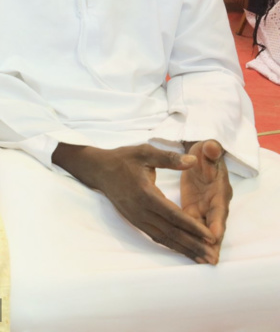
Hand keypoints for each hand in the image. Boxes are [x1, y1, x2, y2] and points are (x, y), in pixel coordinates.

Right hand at [54, 143, 217, 262]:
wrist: (99, 170)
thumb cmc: (123, 159)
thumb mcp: (145, 152)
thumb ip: (169, 158)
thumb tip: (193, 161)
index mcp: (145, 193)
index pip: (173, 215)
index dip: (193, 227)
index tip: (211, 236)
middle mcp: (141, 210)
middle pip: (170, 232)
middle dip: (193, 245)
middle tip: (212, 257)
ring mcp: (137, 218)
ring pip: (164, 238)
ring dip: (184, 250)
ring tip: (202, 259)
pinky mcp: (135, 221)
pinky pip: (155, 236)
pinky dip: (171, 245)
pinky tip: (183, 251)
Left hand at [181, 140, 231, 263]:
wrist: (203, 154)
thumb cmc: (205, 152)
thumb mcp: (207, 149)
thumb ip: (210, 150)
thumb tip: (212, 146)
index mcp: (219, 189)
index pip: (219, 208)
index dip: (217, 222)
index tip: (214, 236)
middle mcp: (215, 202)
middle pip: (214, 225)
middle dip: (212, 243)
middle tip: (210, 259)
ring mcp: (205, 208)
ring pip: (204, 230)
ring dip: (203, 245)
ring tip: (202, 262)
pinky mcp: (194, 209)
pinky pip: (193, 227)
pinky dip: (191, 239)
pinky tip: (189, 252)